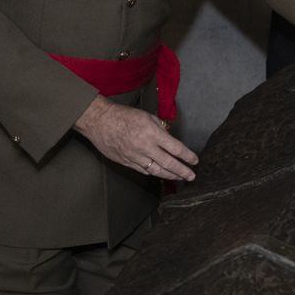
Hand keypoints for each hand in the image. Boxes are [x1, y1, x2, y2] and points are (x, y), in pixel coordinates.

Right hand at [74, 95, 197, 181]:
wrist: (99, 121)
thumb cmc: (123, 116)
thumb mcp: (147, 117)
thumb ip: (160, 129)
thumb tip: (169, 139)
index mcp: (153, 134)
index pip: (176, 149)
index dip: (187, 156)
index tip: (194, 160)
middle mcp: (146, 148)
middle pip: (169, 163)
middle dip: (182, 171)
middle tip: (191, 176)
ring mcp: (135, 157)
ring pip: (156, 171)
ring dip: (170, 175)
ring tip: (179, 178)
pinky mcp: (126, 162)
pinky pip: (143, 171)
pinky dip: (154, 173)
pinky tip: (161, 175)